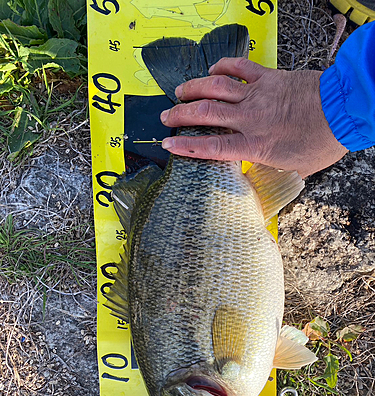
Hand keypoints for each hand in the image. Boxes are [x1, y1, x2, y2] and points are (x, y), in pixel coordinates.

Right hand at [160, 57, 347, 177]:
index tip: (168, 145)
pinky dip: (223, 66)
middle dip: (180, 116)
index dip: (186, 146)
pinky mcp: (268, 77)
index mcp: (255, 145)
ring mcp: (257, 95)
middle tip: (165, 117)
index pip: (211, 147)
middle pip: (205, 115)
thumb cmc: (322, 142)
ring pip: (216, 88)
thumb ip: (271, 166)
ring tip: (179, 92)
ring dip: (193, 89)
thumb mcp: (294, 167)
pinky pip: (240, 67)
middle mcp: (250, 118)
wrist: (344, 110)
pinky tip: (213, 69)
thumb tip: (261, 170)